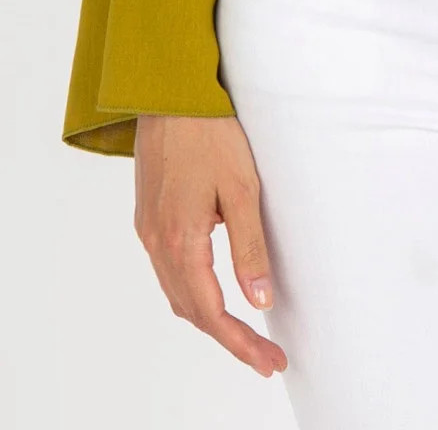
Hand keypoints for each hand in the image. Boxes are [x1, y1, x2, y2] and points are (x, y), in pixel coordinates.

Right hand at [134, 114, 288, 379]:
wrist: (170, 93)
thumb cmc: (211, 133)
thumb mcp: (243, 188)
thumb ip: (250, 247)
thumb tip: (260, 300)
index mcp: (180, 241)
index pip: (211, 312)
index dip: (241, 343)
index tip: (269, 363)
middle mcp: (157, 242)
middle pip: (191, 310)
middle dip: (229, 338)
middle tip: (266, 356)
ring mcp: (148, 230)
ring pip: (177, 293)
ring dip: (209, 317)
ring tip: (246, 332)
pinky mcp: (149, 216)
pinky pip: (169, 270)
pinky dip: (193, 291)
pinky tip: (216, 289)